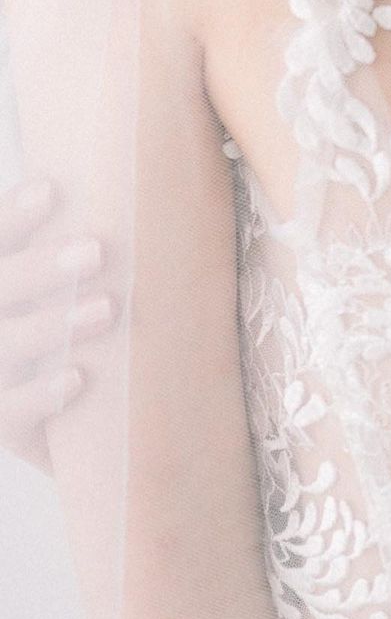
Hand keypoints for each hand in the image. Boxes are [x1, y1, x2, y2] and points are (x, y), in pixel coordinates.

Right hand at [0, 176, 114, 478]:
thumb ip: (87, 256)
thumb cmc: (80, 340)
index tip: (51, 190)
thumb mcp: (72, 294)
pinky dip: (41, 397)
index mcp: (0, 279)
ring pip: (4, 347)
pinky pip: (9, 413)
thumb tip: (147, 192)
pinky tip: (79, 379)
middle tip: (97, 250)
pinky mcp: (4, 427)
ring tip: (107, 308)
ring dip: (53, 325)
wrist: (73, 428)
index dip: (11, 216)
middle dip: (41, 268)